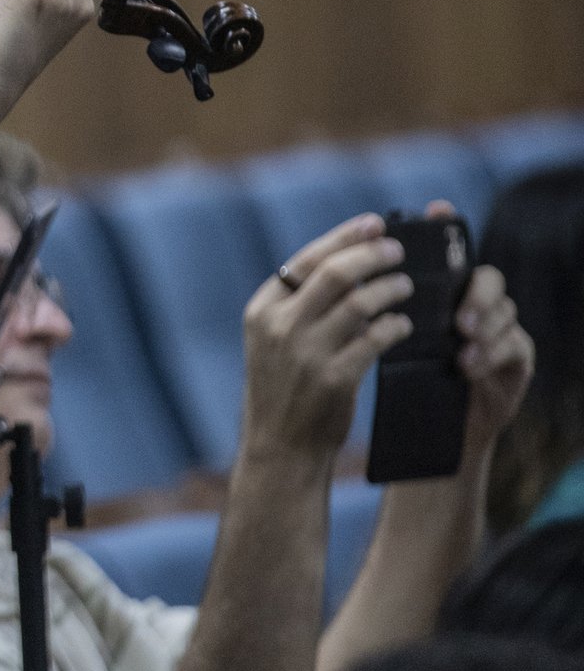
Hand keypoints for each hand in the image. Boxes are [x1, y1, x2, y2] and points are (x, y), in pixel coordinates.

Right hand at [239, 215, 413, 461]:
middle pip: (334, 274)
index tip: (373, 224)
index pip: (305, 260)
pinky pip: (374, 341)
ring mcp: (305, 353)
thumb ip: (300, 307)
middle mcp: (279, 327)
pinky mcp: (333, 379)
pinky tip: (404, 324)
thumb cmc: (285, 389)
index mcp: (262, 310)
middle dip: (371, 255)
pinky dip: (394, 327)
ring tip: (407, 285)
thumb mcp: (275, 341)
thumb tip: (349, 266)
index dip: (343, 238)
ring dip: (389, 289)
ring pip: (359, 304)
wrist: (280, 446)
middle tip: (398, 249)